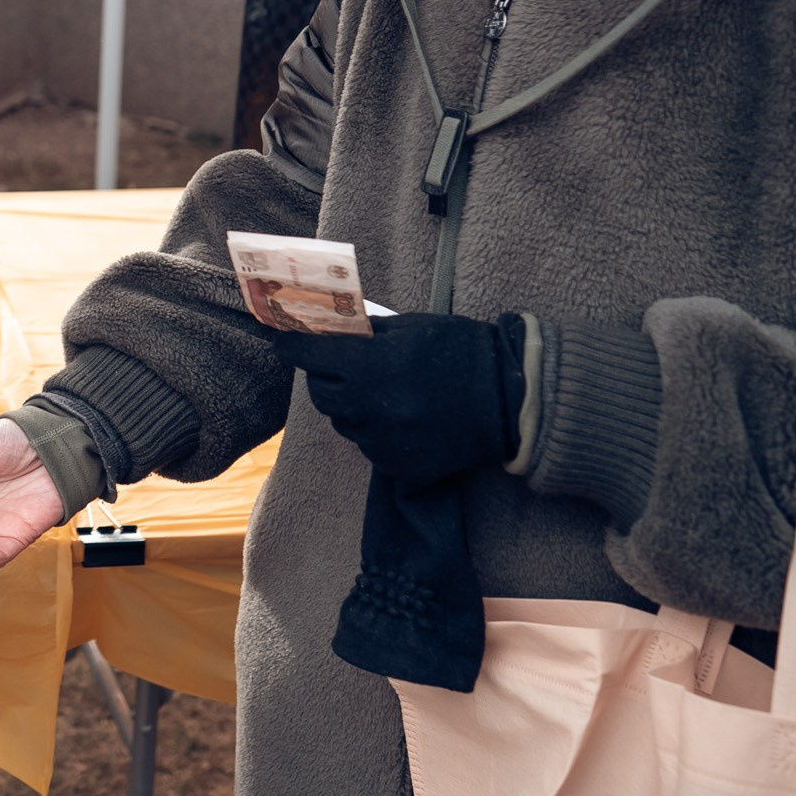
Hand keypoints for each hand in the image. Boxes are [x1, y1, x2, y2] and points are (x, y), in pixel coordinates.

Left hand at [276, 312, 524, 482]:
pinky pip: (371, 448)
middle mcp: (371, 409)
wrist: (510, 398)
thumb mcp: (408, 327)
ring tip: (384, 392)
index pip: (307, 357)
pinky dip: (377, 432)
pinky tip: (404, 418)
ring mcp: (385, 443)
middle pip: (321, 396)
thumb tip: (322, 330)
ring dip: (352, 407)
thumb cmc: (459, 350)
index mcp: (370, 368)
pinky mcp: (401, 467)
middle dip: (325, 378)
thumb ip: (362, 333)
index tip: (284, 340)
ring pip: (345, 424)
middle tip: (341, 367)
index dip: (292, 345)